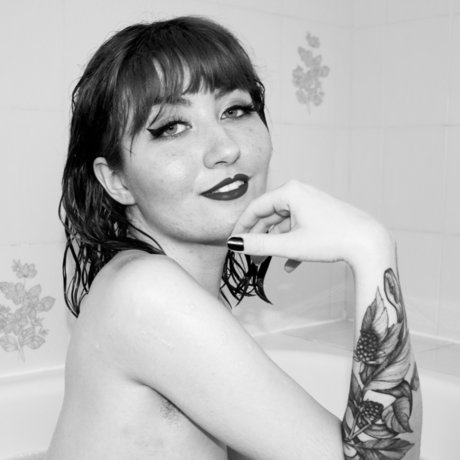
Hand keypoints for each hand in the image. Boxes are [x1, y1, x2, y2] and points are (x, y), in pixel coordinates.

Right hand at [228, 180, 391, 271]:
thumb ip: (259, 244)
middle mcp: (299, 192)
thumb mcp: (290, 244)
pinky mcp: (320, 214)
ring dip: (275, 244)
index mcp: (289, 192)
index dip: (241, 227)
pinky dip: (292, 244)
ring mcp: (311, 203)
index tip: (232, 243)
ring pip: (284, 224)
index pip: (255, 208)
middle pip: (269, 216)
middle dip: (259, 239)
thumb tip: (235, 244)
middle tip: (249, 258)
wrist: (370, 243)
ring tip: (267, 263)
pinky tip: (291, 266)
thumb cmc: (332, 239)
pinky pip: (299, 228)